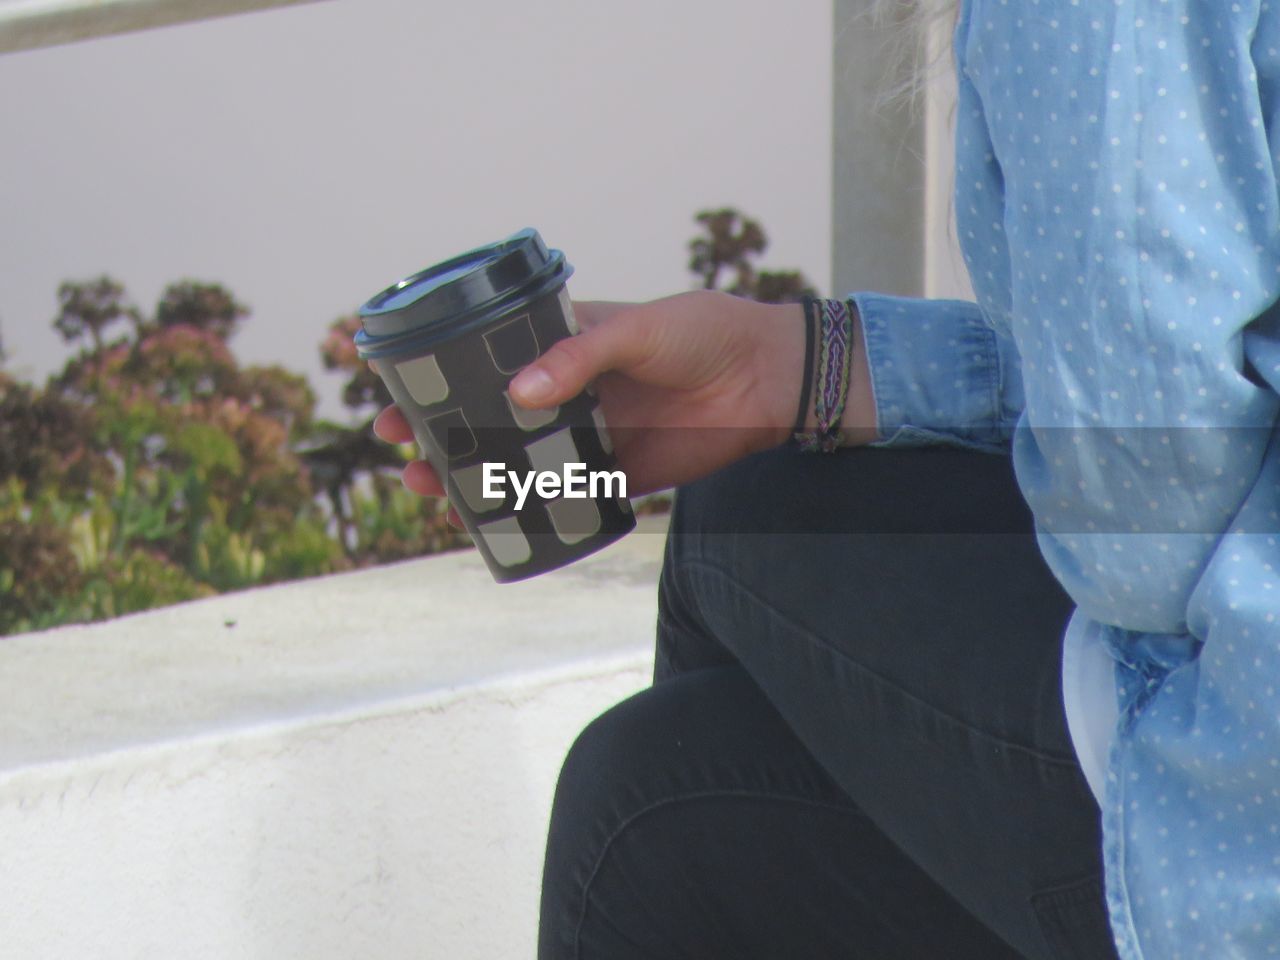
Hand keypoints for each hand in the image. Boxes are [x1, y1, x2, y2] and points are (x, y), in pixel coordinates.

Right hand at [373, 289, 873, 507]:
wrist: (767, 378)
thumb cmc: (704, 332)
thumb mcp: (638, 328)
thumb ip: (581, 354)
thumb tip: (520, 391)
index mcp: (564, 346)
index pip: (488, 358)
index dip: (441, 374)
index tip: (395, 390)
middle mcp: (568, 393)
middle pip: (491, 418)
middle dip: (443, 435)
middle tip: (402, 452)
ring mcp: (590, 436)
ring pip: (519, 463)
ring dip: (475, 478)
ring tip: (433, 491)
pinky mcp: (621, 475)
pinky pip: (568, 499)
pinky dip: (532, 512)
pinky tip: (496, 522)